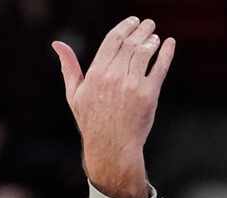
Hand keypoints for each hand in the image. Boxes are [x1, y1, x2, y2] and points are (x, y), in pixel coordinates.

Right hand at [52, 17, 174, 197]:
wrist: (112, 147)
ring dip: (152, 40)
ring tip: (155, 36)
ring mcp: (132, 85)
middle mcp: (114, 76)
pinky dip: (166, 54)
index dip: (124, 28)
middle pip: (130, 44)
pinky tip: (169, 44)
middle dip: (141, 30)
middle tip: (148, 24)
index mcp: (96, 73)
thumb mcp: (75, 94)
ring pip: (144, 53)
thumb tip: (57, 44)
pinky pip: (159, 68)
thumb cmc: (92, 122)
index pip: (112, 40)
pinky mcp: (149, 95)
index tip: (133, 22)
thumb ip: (69, 67)